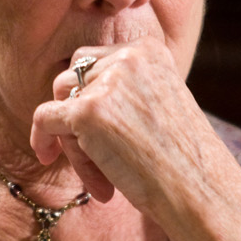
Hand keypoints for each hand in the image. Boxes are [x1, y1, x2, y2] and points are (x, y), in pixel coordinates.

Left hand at [28, 41, 240, 240]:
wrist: (199, 191)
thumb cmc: (182, 159)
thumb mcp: (160, 101)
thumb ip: (124, 88)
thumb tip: (70, 92)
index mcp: (148, 49)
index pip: (95, 61)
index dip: (89, 95)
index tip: (99, 129)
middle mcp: (128, 57)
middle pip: (74, 78)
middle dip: (77, 114)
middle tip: (99, 156)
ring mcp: (106, 83)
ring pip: (61, 101)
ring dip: (72, 137)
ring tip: (101, 173)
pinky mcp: (86, 112)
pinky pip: (44, 119)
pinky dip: (41, 139)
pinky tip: (47, 157)